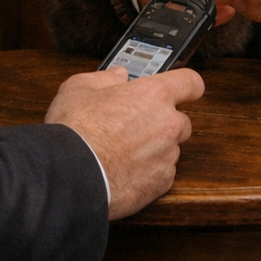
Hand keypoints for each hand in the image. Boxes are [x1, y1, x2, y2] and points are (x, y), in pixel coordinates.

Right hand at [44, 65, 204, 219]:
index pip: (189, 82)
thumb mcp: (79, 88)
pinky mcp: (161, 184)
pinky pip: (162, 174)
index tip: (185, 89)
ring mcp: (166, 156)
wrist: (70, 175)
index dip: (188, 85)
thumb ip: (104, 78)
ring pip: (171, 149)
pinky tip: (125, 170)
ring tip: (124, 152)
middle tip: (138, 126)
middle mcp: (167, 124)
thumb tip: (116, 76)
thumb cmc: (75, 131)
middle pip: (182, 120)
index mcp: (153, 95)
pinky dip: (149, 172)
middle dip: (165, 122)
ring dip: (156, 149)